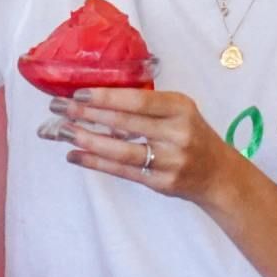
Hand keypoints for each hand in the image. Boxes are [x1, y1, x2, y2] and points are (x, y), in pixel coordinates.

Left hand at [61, 87, 230, 204]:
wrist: (217, 174)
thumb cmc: (192, 135)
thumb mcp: (179, 111)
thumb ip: (147, 105)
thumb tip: (97, 100)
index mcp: (180, 108)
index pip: (138, 100)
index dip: (106, 97)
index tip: (78, 93)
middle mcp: (176, 134)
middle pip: (124, 123)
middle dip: (87, 114)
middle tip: (58, 108)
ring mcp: (170, 161)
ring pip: (120, 150)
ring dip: (87, 140)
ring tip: (63, 132)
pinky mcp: (161, 183)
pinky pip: (122, 171)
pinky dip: (95, 162)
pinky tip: (75, 155)